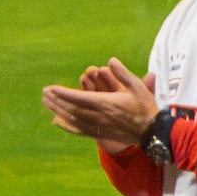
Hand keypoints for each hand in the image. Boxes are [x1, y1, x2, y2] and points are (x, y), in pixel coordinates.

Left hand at [41, 58, 158, 149]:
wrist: (152, 132)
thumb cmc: (145, 107)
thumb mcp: (137, 86)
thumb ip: (122, 73)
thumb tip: (111, 61)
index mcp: (106, 103)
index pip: (78, 97)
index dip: (62, 93)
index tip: (50, 88)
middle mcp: (99, 116)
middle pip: (71, 108)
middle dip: (56, 100)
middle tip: (44, 93)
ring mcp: (99, 127)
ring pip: (73, 119)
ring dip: (58, 110)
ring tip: (47, 103)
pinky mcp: (100, 135)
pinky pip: (79, 130)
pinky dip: (66, 126)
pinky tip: (57, 121)